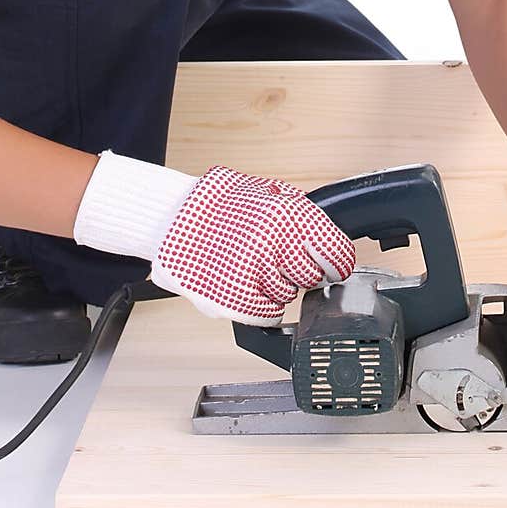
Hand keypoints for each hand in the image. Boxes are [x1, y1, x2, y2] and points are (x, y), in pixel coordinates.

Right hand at [150, 164, 355, 325]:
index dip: (335, 261)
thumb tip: (333, 249)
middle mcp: (270, 246)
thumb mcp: (270, 195)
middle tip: (277, 256)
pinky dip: (258, 301)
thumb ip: (303, 219)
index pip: (335, 254)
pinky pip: (265, 312)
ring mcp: (251, 276)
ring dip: (276, 285)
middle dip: (301, 270)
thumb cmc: (220, 206)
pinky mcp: (233, 301)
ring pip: (287, 295)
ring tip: (250, 263)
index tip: (332, 265)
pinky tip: (242, 280)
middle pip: (312, 278)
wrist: (171, 219)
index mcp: (284, 215)